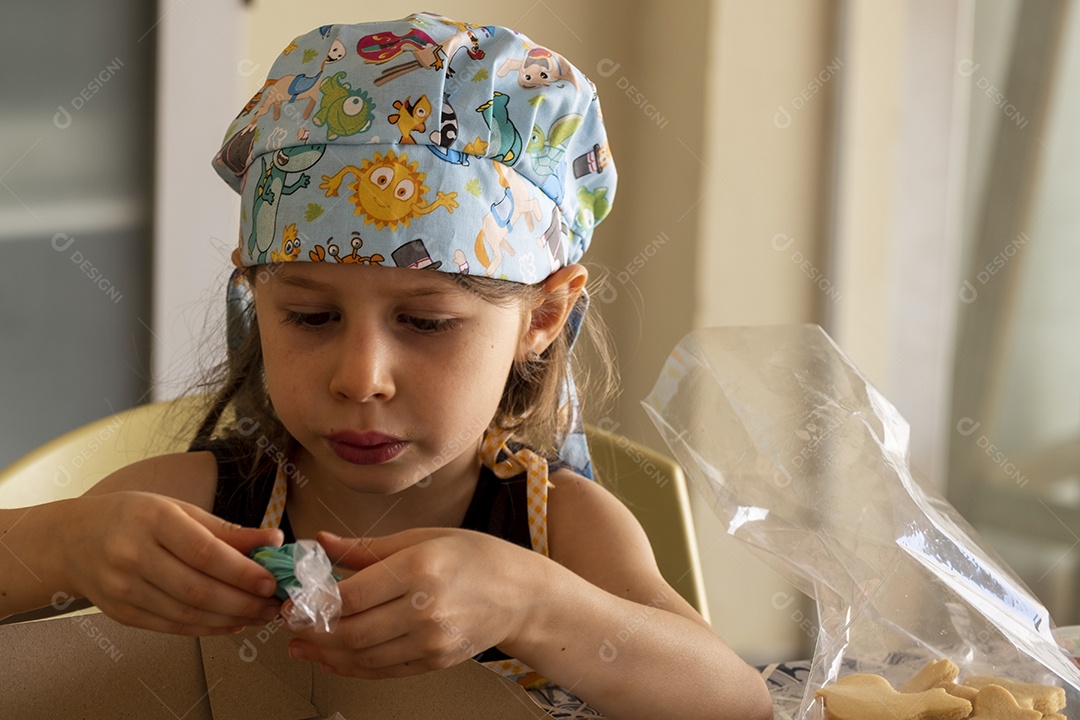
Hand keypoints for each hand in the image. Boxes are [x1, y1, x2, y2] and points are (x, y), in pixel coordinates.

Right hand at [63, 491, 283, 634]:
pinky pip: (173, 627)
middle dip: (244, 602)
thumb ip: (226, 530)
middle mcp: (133, 555)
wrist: (72, 540)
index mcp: (152, 520)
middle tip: (275, 604)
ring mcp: (124, 589)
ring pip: (187, 614)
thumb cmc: (132, 517)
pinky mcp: (122, 614)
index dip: (242, 571)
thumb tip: (273, 540)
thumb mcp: (178, 510)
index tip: (270, 580)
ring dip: (232, 619)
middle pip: (198, 589)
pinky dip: (208, 628)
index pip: (204, 552)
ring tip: (262, 615)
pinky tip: (233, 622)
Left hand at [288, 529, 542, 677]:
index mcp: (419, 568)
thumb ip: (366, 547)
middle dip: (312, 631)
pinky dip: (352, 667)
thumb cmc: (476, 558)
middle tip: (289, 624)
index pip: (351, 595)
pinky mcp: (434, 661)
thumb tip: (321, 542)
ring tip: (303, 644)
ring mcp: (430, 640)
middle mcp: (424, 608)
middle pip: (351, 631)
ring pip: (362, 657)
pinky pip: (383, 670)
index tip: (293, 599)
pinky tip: (333, 658)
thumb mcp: (422, 537)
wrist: (521, 595)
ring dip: (326, 653)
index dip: (313, 602)